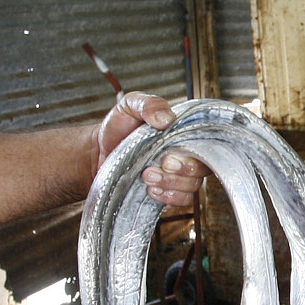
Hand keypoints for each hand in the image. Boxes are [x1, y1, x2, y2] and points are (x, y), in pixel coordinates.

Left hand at [94, 92, 204, 207]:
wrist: (97, 153)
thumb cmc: (117, 128)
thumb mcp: (129, 107)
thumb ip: (149, 105)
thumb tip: (167, 118)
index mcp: (183, 133)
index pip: (207, 144)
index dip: (194, 154)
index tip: (169, 155)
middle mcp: (186, 154)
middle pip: (202, 168)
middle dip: (180, 171)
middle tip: (158, 165)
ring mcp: (179, 174)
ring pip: (192, 185)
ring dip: (169, 183)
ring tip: (146, 175)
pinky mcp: (170, 191)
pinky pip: (183, 200)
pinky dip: (169, 197)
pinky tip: (152, 190)